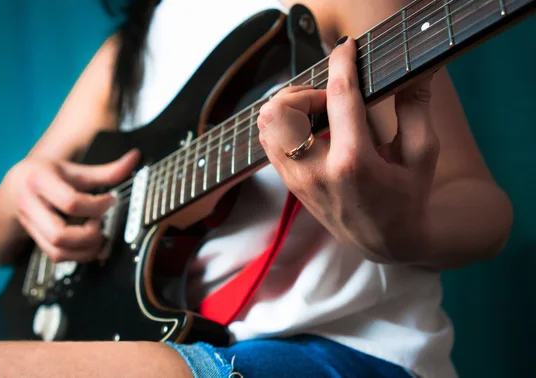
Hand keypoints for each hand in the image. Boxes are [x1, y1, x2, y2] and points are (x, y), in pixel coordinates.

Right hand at [4, 150, 138, 262]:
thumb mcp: (74, 169)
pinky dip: (79, 255)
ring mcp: (30, 225)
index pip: (71, 202)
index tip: (110, 200)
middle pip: (60, 233)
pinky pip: (56, 256)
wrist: (15, 186)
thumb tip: (134, 158)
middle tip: (101, 221)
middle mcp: (29, 204)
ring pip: (58, 250)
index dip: (97, 206)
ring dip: (86, 248)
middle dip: (89, 233)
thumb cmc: (47, 175)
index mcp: (39, 179)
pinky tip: (90, 243)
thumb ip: (106, 170)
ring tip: (99, 234)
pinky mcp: (35, 239)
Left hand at [256, 37, 438, 263]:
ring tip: (317, 112)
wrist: (386, 243)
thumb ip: (415, 107)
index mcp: (354, 162)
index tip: (346, 48)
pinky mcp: (290, 186)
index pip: (338, 96)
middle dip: (305, 90)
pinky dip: (283, 125)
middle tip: (330, 98)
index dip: (341, 63)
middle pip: (282, 109)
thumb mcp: (421, 154)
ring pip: (268, 125)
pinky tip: (309, 128)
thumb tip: (416, 70)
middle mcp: (318, 172)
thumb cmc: (408, 197)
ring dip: (289, 107)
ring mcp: (298, 181)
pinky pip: (269, 143)